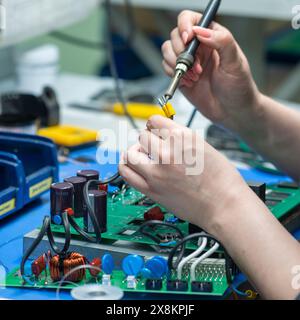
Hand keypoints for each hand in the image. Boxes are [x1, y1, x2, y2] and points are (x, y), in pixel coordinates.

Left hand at [119, 116, 250, 235]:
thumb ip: (180, 137)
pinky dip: (127, 166)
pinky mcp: (151, 190)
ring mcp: (156, 173)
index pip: (154, 120)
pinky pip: (127, 173)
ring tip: (141, 155)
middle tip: (152, 145)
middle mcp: (167, 153)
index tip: (155, 130)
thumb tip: (163, 133)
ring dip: (135, 152)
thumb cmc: (221, 179)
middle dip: (147, 138)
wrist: (224, 205)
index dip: (155, 124)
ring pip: (130, 154)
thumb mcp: (204, 145)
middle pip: (141, 136)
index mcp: (182, 138)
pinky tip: (134, 166)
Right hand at [161, 10, 260, 127]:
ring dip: (176, 64)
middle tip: (195, 66)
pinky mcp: (181, 76)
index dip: (185, 26)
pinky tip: (188, 82)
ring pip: (167, 50)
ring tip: (194, 76)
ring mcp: (188, 62)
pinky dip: (173, 75)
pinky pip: (166, 67)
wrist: (232, 112)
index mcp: (213, 37)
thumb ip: (221, 41)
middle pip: (175, 35)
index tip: (188, 40)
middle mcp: (198, 47)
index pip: (192, 20)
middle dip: (181, 51)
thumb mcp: (235, 63)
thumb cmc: (239, 88)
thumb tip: (201, 30)